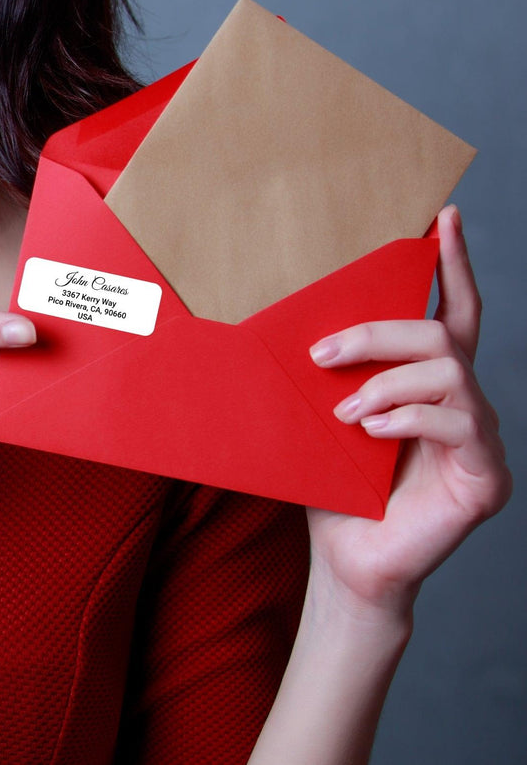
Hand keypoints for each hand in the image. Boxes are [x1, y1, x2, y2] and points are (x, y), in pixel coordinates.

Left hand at [304, 205, 511, 619]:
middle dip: (377, 333)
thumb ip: (331, 371)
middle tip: (322, 354)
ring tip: (345, 414)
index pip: (454, 310)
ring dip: (385, 383)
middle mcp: (465, 403)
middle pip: (442, 333)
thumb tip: (288, 319)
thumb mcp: (325, 412)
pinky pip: (455, 423)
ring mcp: (482, 440)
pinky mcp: (486, 478)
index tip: (445, 215)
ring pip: (448, 371)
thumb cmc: (335, 485)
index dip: (453, 262)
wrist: (347, 559)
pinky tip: (372, 434)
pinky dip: (406, 420)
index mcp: (429, 382)